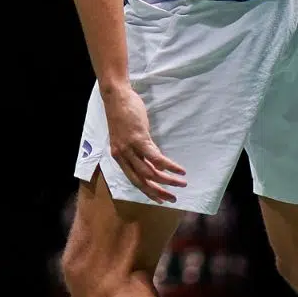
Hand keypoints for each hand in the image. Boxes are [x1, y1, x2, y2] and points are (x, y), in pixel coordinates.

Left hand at [101, 82, 186, 203]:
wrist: (116, 97)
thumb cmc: (123, 113)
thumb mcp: (127, 136)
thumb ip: (138, 149)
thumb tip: (154, 158)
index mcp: (119, 157)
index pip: (133, 180)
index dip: (147, 191)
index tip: (159, 199)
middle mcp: (122, 156)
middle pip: (142, 181)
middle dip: (158, 192)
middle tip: (172, 199)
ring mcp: (130, 148)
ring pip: (150, 172)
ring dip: (167, 181)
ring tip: (182, 183)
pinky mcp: (138, 139)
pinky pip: (156, 157)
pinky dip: (169, 166)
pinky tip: (180, 170)